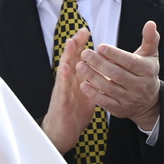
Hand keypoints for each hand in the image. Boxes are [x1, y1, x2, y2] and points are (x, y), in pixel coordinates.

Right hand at [42, 27, 96, 152]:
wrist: (63, 132)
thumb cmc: (73, 114)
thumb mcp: (87, 94)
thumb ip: (92, 81)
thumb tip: (103, 71)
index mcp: (75, 80)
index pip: (78, 59)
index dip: (81, 45)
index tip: (86, 32)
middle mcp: (67, 82)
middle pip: (70, 60)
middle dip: (75, 45)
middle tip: (80, 31)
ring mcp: (62, 90)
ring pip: (64, 70)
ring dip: (67, 56)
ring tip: (71, 43)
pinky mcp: (60, 101)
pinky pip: (62, 87)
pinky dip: (64, 76)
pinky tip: (66, 67)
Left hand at [75, 20, 160, 130]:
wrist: (149, 102)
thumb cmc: (146, 73)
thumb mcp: (151, 56)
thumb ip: (150, 39)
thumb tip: (150, 23)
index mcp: (147, 71)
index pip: (129, 62)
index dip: (114, 54)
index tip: (100, 46)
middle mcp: (139, 86)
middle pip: (117, 74)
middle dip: (99, 63)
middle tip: (85, 54)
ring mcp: (129, 99)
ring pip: (109, 87)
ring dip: (92, 76)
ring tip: (80, 65)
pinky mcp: (119, 109)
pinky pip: (105, 102)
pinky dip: (93, 94)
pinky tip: (83, 84)